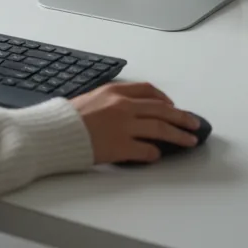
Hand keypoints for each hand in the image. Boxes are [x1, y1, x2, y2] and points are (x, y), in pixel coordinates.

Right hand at [69, 82, 200, 164]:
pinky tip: (157, 156)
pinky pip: (147, 150)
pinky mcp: (122, 147)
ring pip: (161, 129)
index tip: (171, 105)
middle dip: (182, 117)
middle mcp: (123, 106)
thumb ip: (111, 101)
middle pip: (162, 110)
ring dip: (178, 135)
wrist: (54, 132)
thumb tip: (130, 110)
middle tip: (193, 123)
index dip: (164, 99)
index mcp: (115, 91)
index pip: (148, 91)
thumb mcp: (91, 98)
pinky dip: (155, 153)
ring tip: (189, 141)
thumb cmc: (66, 119)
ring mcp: (124, 126)